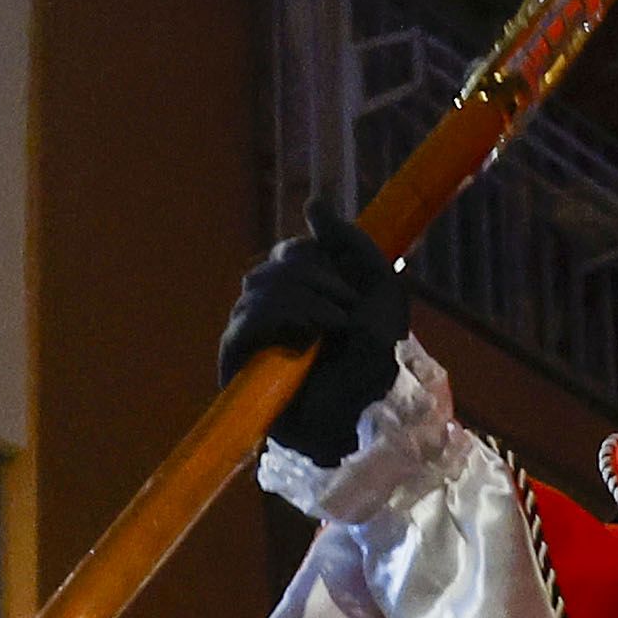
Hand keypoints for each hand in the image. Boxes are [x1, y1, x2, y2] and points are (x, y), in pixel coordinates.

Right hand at [215, 205, 409, 464]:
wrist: (367, 414)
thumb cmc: (374, 362)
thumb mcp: (379, 291)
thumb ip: (351, 242)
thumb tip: (313, 203)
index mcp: (303, 292)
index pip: (290, 252)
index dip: (316, 256)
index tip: (351, 287)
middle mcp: (271, 310)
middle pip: (273, 264)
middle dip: (316, 276)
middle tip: (348, 308)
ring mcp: (251, 336)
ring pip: (258, 285)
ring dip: (306, 298)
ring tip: (336, 326)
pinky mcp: (237, 364)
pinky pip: (242, 321)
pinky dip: (280, 317)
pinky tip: (308, 335)